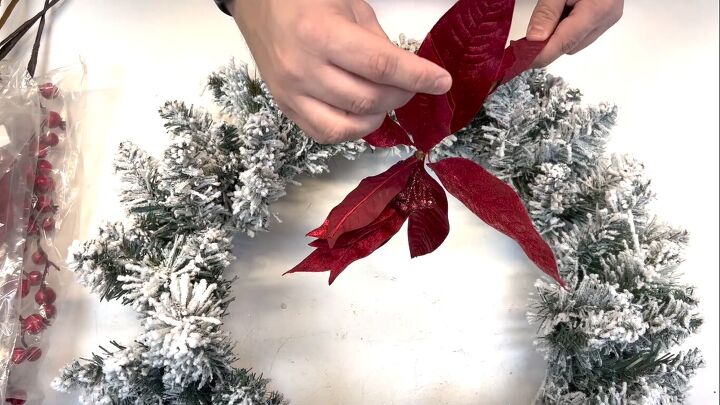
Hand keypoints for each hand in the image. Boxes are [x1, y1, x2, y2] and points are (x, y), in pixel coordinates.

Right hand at [230, 0, 451, 143]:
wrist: (258, 7)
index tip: (441, 82)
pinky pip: (327, 134)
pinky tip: (363, 112)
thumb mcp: (349, 7)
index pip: (379, 65)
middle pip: (368, 98)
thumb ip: (378, 42)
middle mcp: (303, 69)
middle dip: (402, 94)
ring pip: (350, 124)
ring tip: (387, 97)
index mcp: (319, 33)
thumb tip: (406, 73)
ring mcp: (292, 94)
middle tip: (412, 84)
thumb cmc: (305, 0)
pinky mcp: (287, 109)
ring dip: (380, 114)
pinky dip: (354, 129)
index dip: (416, 76)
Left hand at [527, 0, 623, 66]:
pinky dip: (566, 27)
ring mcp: (608, 18)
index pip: (564, 43)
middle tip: (528, 34)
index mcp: (598, 9)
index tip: (520, 62)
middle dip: (547, 42)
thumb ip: (547, 12)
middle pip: (569, 46)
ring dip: (557, 34)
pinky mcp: (606, 16)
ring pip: (574, 42)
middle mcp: (607, 18)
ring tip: (553, 9)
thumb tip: (534, 39)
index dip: (540, 56)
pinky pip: (581, 32)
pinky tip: (562, 10)